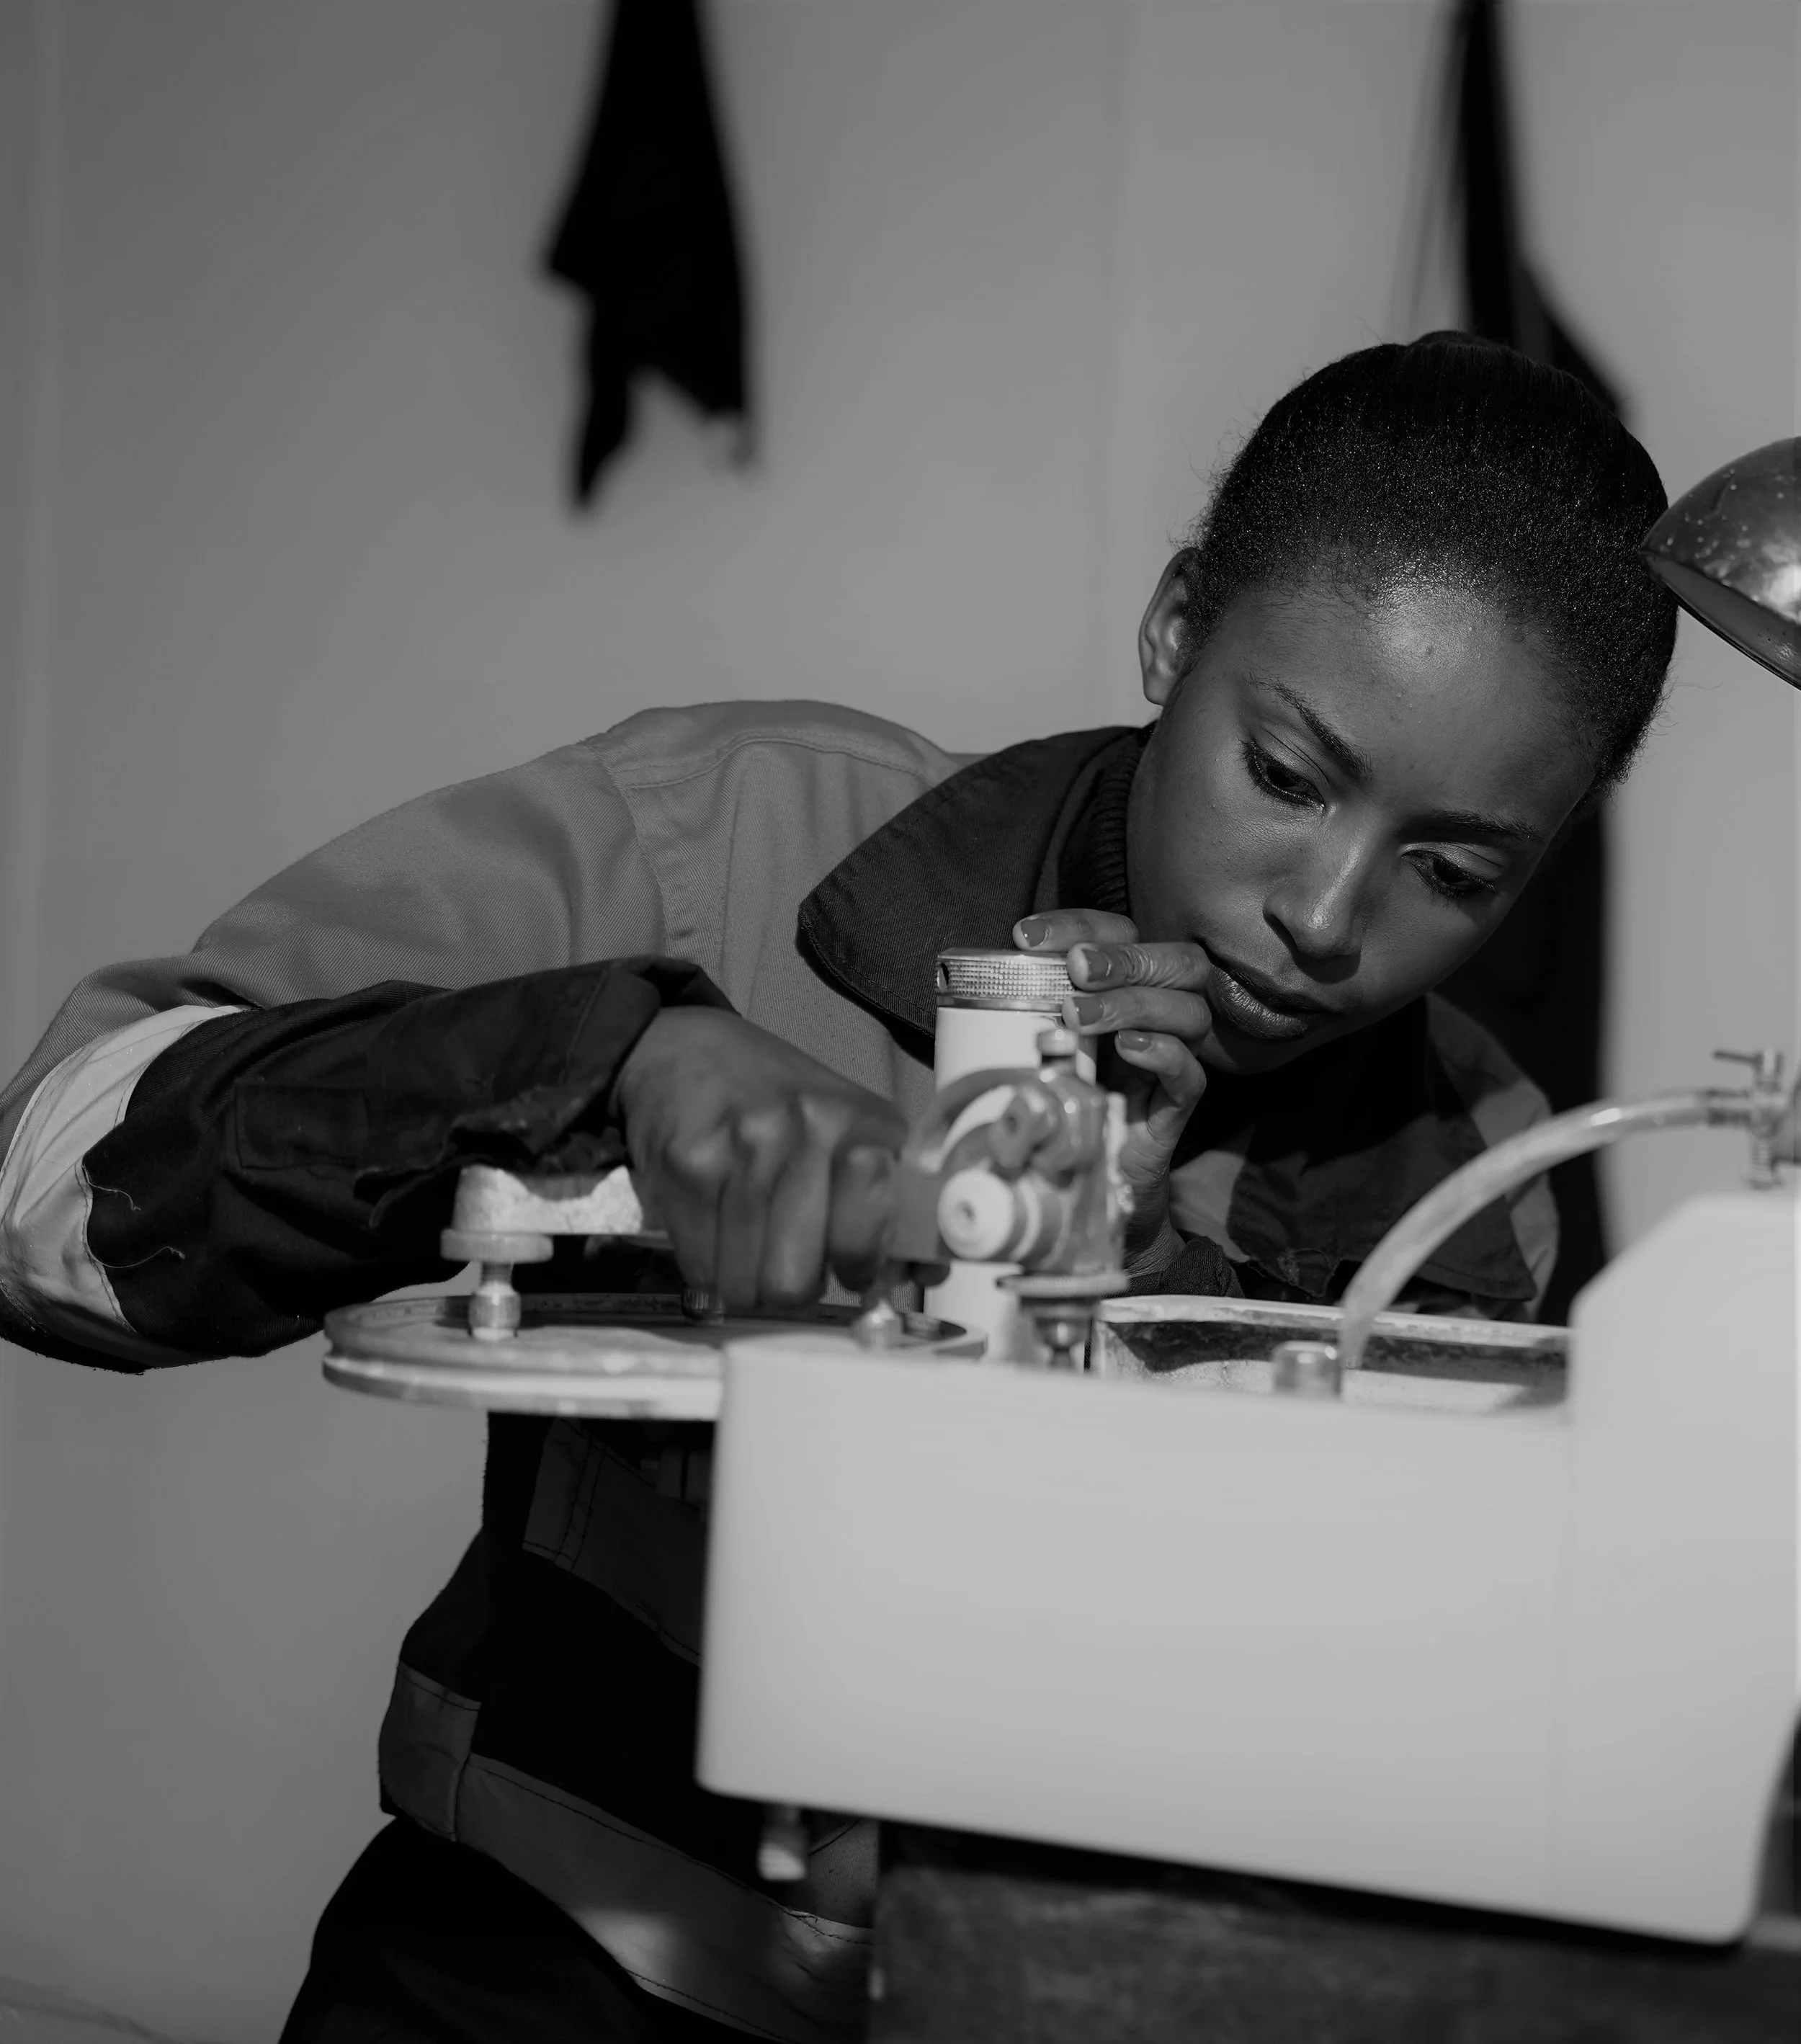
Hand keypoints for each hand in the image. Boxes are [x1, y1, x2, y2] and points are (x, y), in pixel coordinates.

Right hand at [614, 1009, 906, 1311]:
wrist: (682, 1052)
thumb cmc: (775, 1098)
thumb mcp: (848, 1127)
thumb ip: (891, 1199)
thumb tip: (926, 1269)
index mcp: (858, 1123)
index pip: (867, 1236)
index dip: (860, 1268)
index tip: (855, 1264)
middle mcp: (801, 1130)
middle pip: (793, 1281)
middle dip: (795, 1285)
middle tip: (794, 1255)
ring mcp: (738, 1149)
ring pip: (742, 1284)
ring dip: (749, 1277)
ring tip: (754, 1234)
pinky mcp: (685, 1167)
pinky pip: (702, 1268)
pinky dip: (711, 1263)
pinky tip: (718, 1222)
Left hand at [1013, 911, 1208, 1252]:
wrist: (1079, 1175)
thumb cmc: (1057, 1098)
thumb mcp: (1036, 1043)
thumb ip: (1025, 1008)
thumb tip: (973, 976)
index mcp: (1127, 988)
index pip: (1122, 933)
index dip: (1079, 925)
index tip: (1025, 936)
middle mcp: (1161, 1015)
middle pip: (1175, 963)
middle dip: (1123, 958)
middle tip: (1074, 966)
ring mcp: (1174, 1061)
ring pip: (1187, 1013)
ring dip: (1132, 1005)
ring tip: (1079, 1015)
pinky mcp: (1177, 1109)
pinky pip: (1190, 1075)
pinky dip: (1163, 1055)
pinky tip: (1127, 1049)